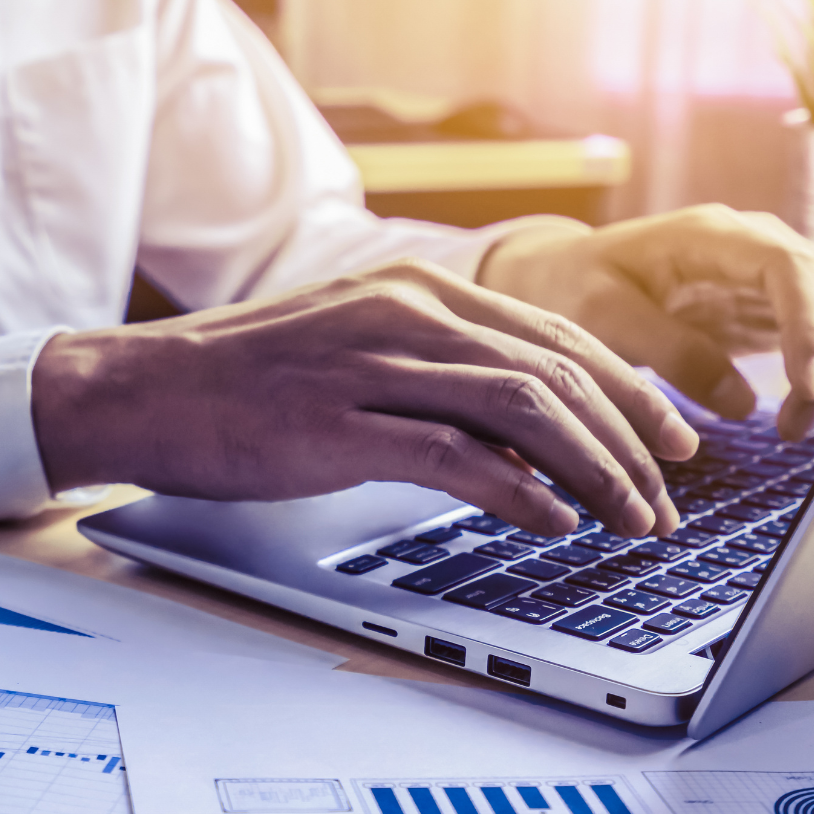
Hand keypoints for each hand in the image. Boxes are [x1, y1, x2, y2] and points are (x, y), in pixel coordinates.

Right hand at [32, 261, 698, 537]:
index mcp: (415, 291)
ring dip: (597, 470)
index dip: (630, 391)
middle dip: (632, 440)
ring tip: (633, 521)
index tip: (673, 440)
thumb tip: (515, 427)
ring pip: (525, 406)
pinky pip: (456, 454)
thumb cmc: (239, 382)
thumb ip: (431, 370)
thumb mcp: (350, 349)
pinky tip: (553, 523)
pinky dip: (520, 490)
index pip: (555, 334)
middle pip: (559, 368)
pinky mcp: (340, 422)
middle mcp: (406, 312)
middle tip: (671, 498)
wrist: (141, 389)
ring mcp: (373, 364)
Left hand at [477, 205, 813, 440]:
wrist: (562, 276)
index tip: (806, 387)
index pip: (793, 266)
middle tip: (793, 426)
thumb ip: (671, 354)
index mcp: (714, 236)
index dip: (811, 326)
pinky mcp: (780, 304)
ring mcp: (777, 273)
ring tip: (806, 419)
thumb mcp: (602, 319)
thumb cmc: (574, 289)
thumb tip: (746, 405)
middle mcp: (760, 245)